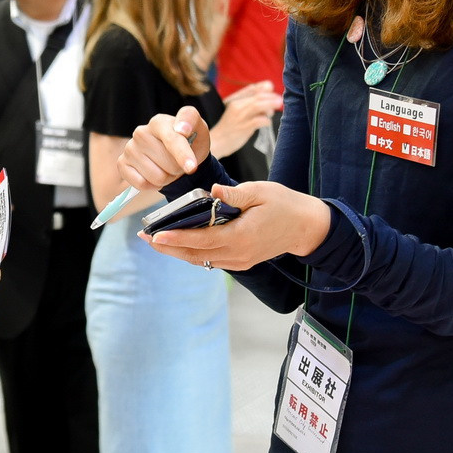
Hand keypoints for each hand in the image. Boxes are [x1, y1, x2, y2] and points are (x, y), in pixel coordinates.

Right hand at [117, 107, 209, 192]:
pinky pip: (142, 184)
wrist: (178, 156)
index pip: (172, 139)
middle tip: (179, 163)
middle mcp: (141, 133)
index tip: (191, 167)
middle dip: (178, 168)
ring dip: (167, 178)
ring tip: (167, 168)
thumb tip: (181, 130)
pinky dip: (153, 184)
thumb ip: (191, 120)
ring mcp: (130, 149)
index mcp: (159, 122)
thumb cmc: (189, 141)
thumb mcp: (198, 127)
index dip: (183, 155)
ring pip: (157, 177)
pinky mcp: (122, 164)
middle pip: (168, 164)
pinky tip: (155, 173)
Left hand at [141, 181, 330, 271]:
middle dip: (168, 246)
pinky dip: (193, 252)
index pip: (201, 240)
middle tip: (145, 237)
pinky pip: (211, 259)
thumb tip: (213, 190)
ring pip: (201, 259)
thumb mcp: (261, 191)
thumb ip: (235, 193)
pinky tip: (180, 243)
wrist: (307, 227)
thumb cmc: (285, 204)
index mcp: (241, 237)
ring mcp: (240, 261)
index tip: (156, 234)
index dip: (177, 237)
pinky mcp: (242, 262)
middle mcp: (238, 254)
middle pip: (195, 254)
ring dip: (178, 251)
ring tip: (156, 240)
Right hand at [211, 81, 285, 157]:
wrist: (216, 141)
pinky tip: (267, 122)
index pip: (253, 88)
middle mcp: (237, 106)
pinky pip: (258, 121)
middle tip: (280, 100)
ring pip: (258, 106)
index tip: (272, 92)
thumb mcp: (237, 112)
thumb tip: (268, 98)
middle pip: (258, 96)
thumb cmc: (230, 127)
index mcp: (235, 100)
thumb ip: (250, 104)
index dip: (265, 87)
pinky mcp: (243, 128)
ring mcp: (240, 117)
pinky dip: (266, 120)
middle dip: (271, 97)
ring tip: (276, 108)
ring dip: (270, 106)